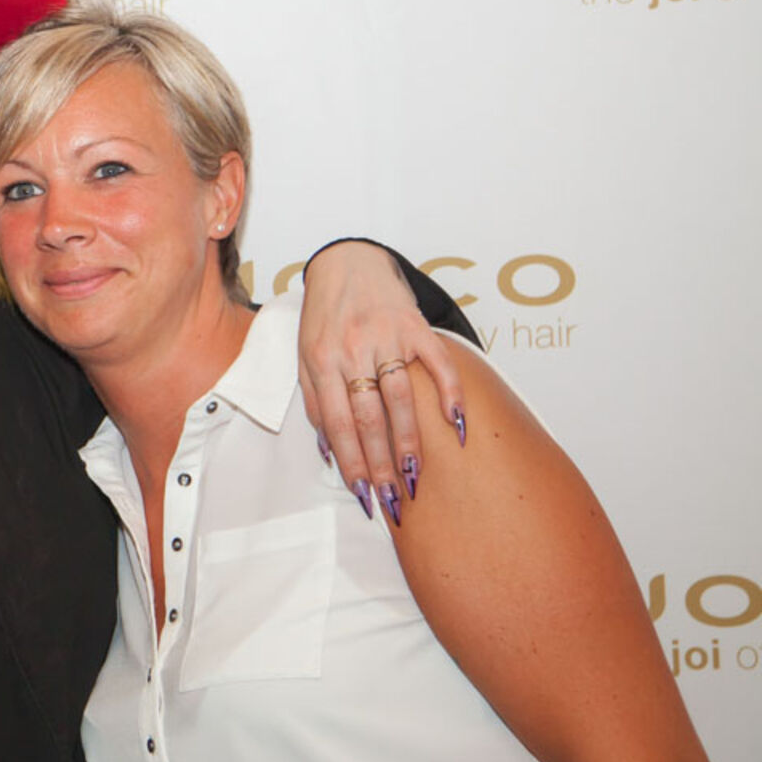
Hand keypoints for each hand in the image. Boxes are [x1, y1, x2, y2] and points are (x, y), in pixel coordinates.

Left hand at [297, 242, 464, 521]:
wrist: (346, 263)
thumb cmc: (324, 318)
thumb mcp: (305, 357)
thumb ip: (314, 402)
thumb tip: (329, 453)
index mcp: (321, 362)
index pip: (336, 423)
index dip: (351, 462)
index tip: (364, 494)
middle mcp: (352, 350)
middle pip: (368, 417)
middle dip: (381, 463)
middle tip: (394, 498)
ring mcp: (386, 337)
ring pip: (400, 397)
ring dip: (410, 440)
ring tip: (416, 475)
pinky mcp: (416, 325)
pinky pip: (438, 363)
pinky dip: (450, 394)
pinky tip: (456, 425)